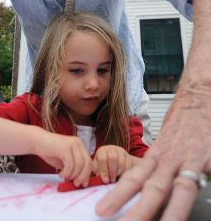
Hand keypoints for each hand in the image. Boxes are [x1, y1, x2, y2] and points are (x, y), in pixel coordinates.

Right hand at [36, 130, 92, 186]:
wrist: (37, 141)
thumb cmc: (50, 152)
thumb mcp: (64, 161)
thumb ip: (73, 168)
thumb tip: (81, 181)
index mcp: (79, 146)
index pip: (89, 162)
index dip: (87, 174)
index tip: (83, 184)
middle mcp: (78, 143)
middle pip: (87, 163)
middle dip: (82, 176)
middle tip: (75, 184)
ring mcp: (72, 144)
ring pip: (80, 164)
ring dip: (73, 175)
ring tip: (64, 177)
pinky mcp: (65, 147)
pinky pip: (70, 164)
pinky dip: (66, 172)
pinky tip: (60, 173)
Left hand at [93, 145, 139, 183]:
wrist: (114, 165)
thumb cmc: (103, 168)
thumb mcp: (98, 169)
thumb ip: (98, 173)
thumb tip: (101, 180)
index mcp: (101, 151)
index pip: (102, 159)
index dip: (104, 171)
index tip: (105, 181)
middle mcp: (111, 149)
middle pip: (112, 158)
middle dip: (112, 172)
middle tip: (111, 180)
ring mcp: (120, 151)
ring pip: (121, 162)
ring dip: (118, 173)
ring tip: (116, 179)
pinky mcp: (128, 156)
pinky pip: (128, 165)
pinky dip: (125, 172)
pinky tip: (121, 176)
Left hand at [95, 85, 210, 219]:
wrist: (199, 94)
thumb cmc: (182, 118)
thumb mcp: (165, 139)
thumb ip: (158, 162)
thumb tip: (146, 183)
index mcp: (158, 154)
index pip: (135, 177)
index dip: (119, 195)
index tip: (103, 211)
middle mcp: (172, 157)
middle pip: (154, 189)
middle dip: (138, 211)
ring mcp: (193, 158)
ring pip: (181, 190)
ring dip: (172, 214)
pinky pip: (210, 177)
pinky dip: (208, 185)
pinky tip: (204, 209)